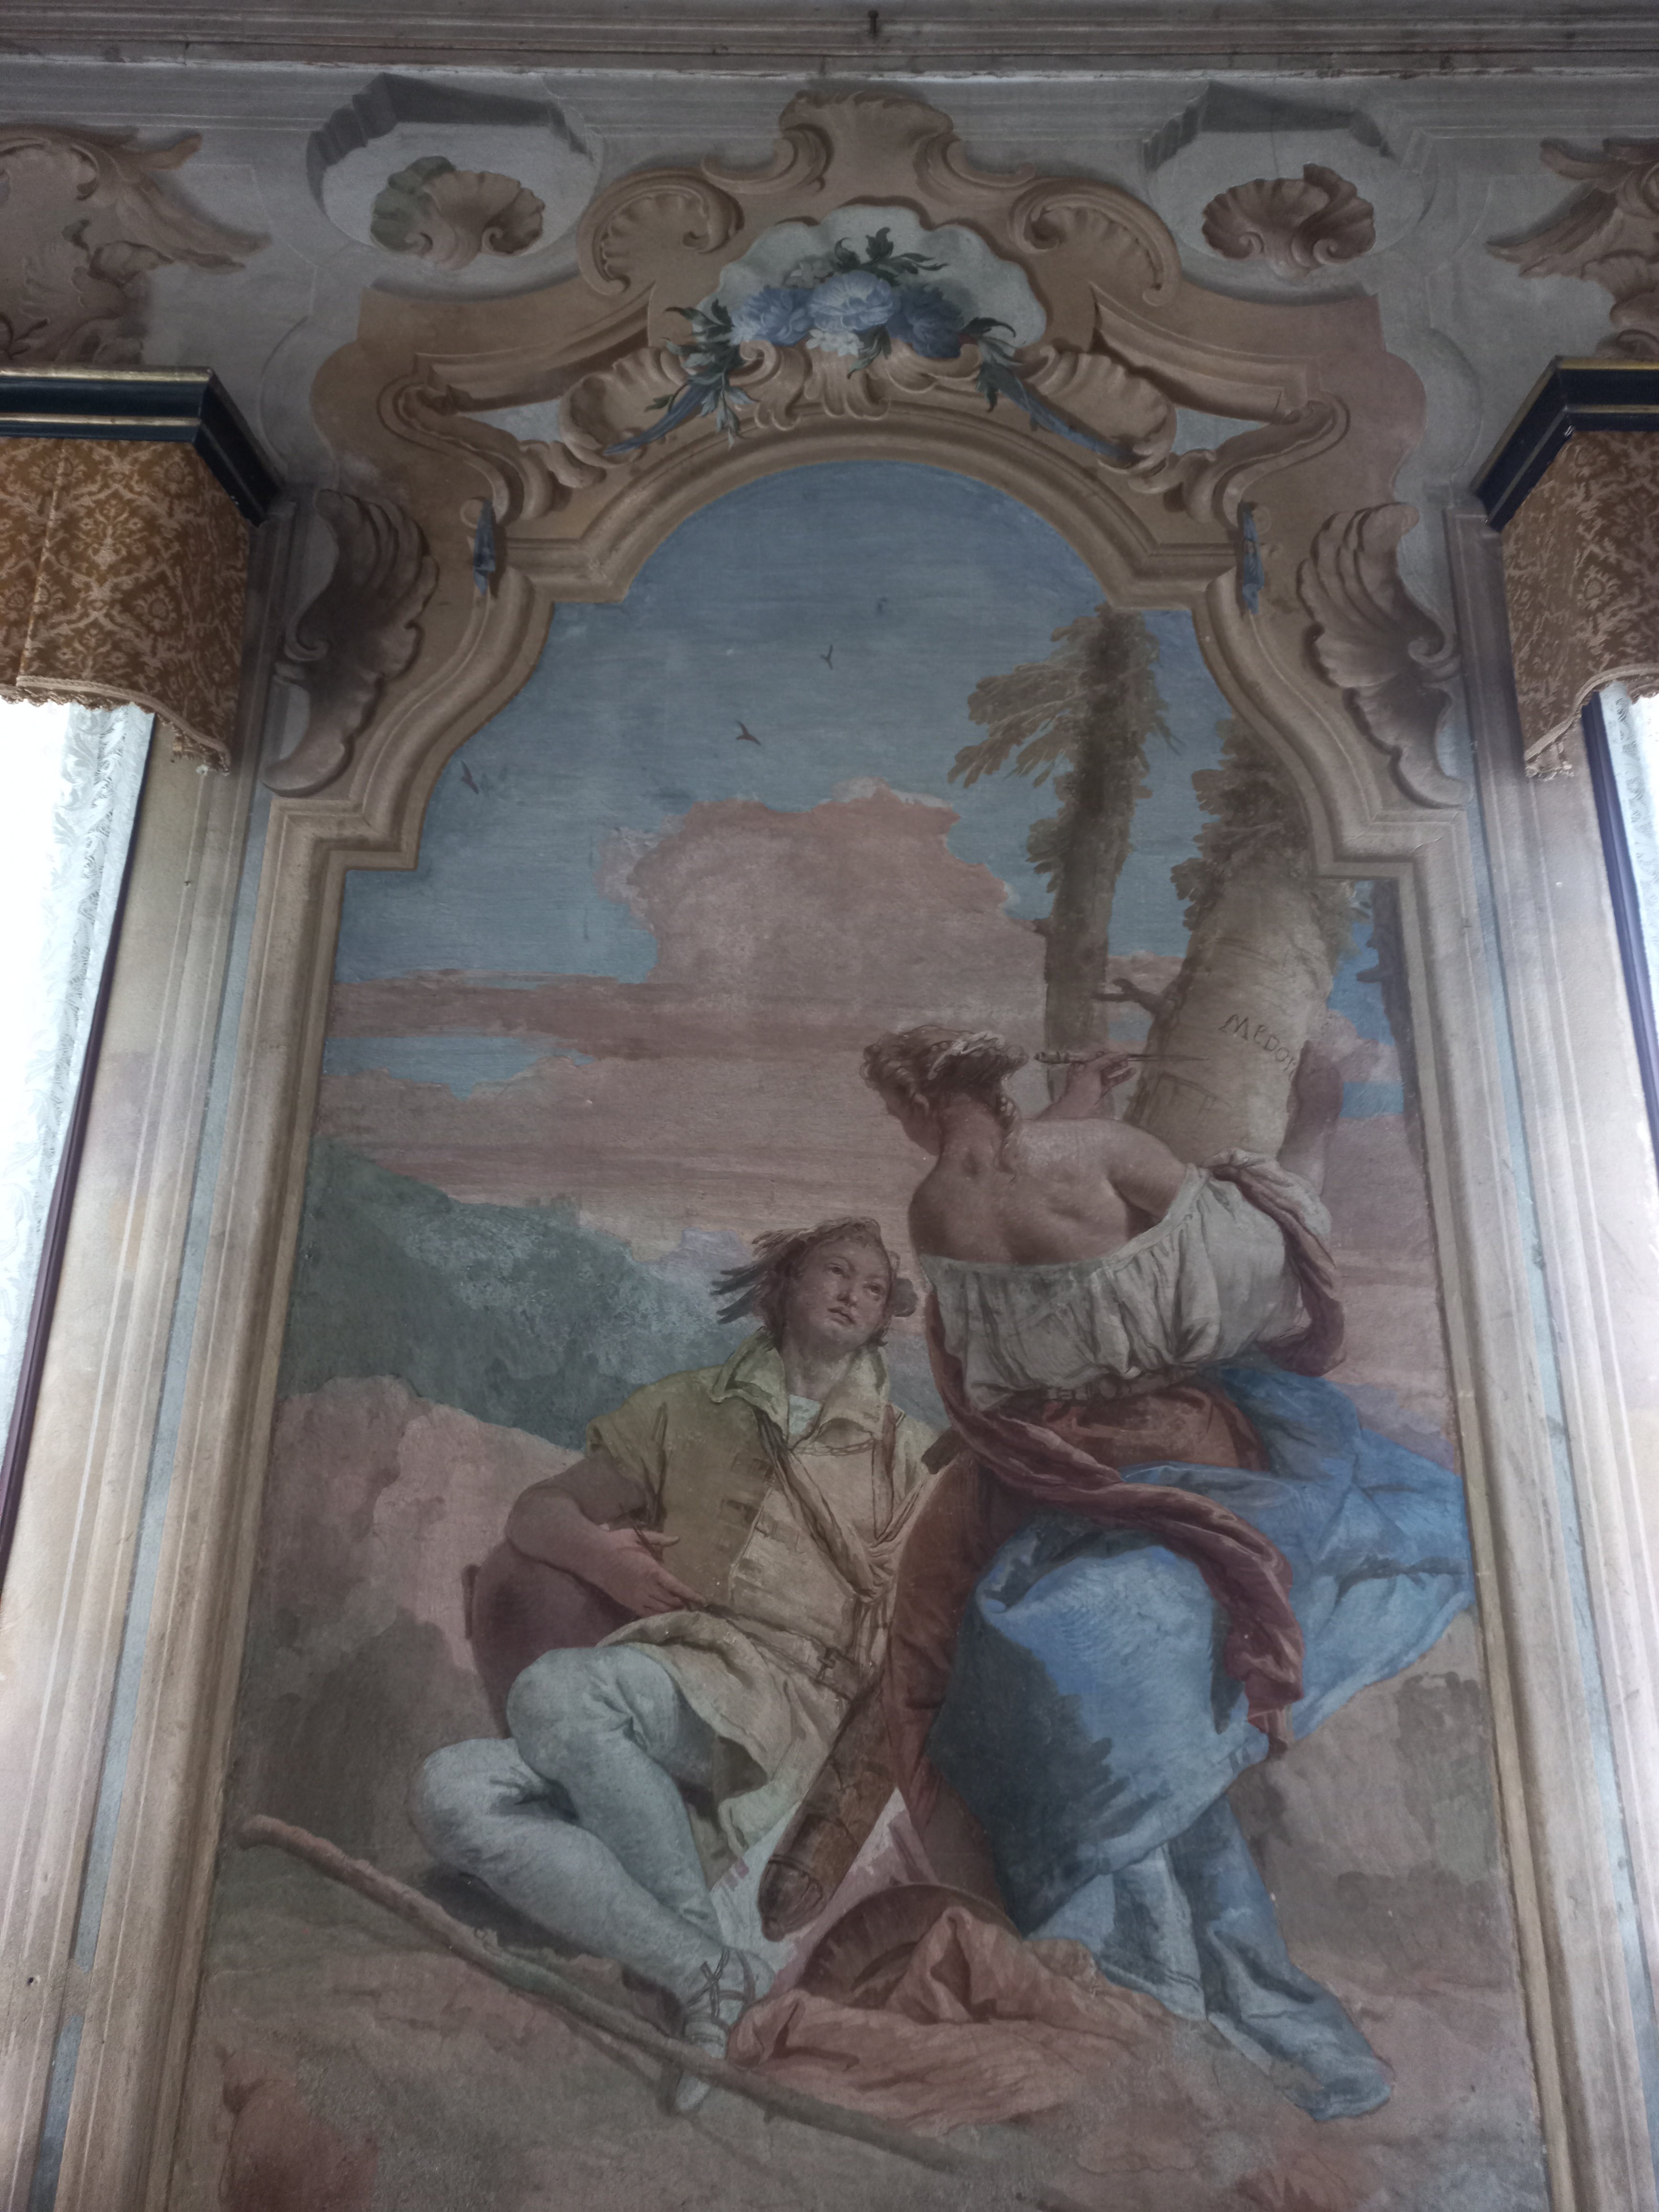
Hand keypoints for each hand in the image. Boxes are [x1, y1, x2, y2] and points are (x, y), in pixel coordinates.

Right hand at [583, 1525, 703, 1618]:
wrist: (595, 1557)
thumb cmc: (617, 1544)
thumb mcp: (638, 1536)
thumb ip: (659, 1539)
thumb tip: (677, 1539)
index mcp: (651, 1570)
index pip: (676, 1586)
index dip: (691, 1594)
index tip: (703, 1600)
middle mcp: (646, 1587)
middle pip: (671, 1600)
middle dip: (683, 1604)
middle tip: (694, 1605)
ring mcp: (637, 1597)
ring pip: (660, 1609)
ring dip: (673, 1611)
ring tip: (683, 1610)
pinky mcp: (629, 1603)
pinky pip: (647, 1614)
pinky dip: (658, 1616)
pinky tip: (665, 1616)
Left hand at [1042, 1047, 1137, 1118]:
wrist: (1079, 1108)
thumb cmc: (1082, 1086)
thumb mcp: (1090, 1069)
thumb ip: (1103, 1060)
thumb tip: (1117, 1053)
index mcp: (1082, 1063)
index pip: (1097, 1054)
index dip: (1108, 1052)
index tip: (1119, 1049)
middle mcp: (1090, 1069)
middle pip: (1105, 1061)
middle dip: (1115, 1058)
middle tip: (1126, 1055)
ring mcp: (1097, 1078)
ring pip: (1111, 1070)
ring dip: (1119, 1066)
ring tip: (1128, 1062)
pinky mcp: (1104, 1087)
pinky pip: (1114, 1079)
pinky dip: (1123, 1076)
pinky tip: (1132, 1072)